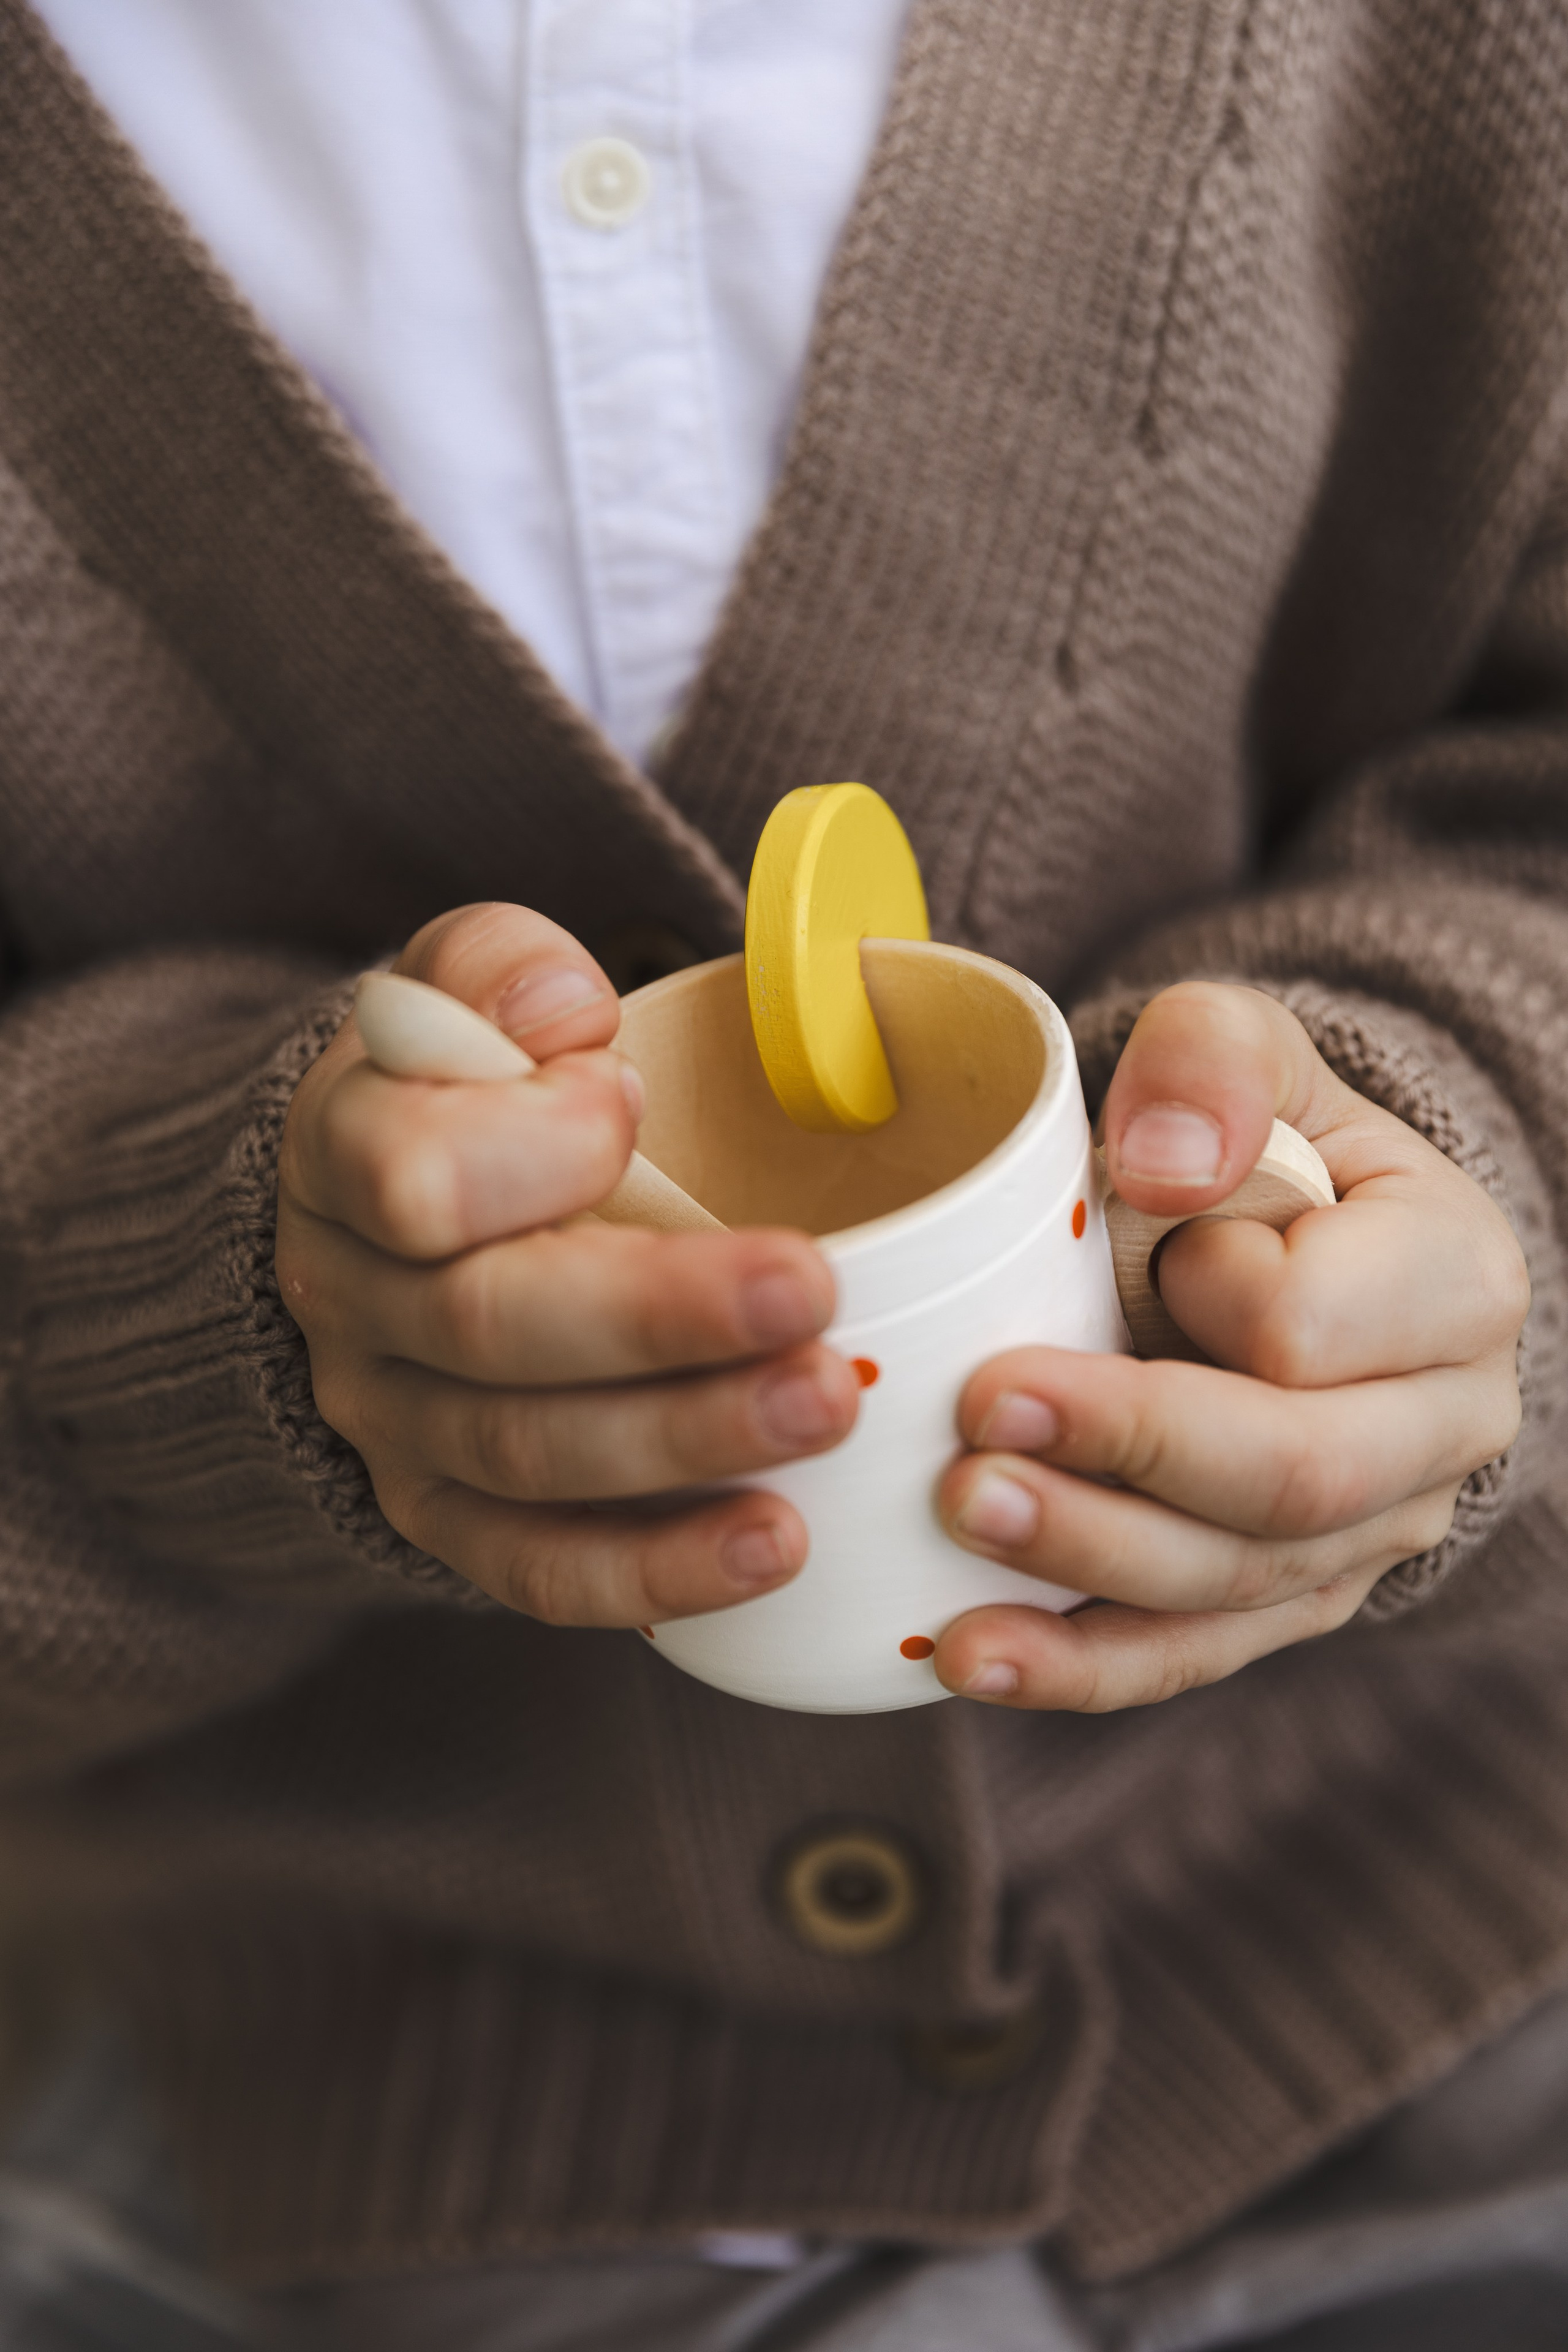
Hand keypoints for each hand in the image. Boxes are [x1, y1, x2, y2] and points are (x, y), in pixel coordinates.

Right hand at [276, 904, 858, 1623]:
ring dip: (686, 1443)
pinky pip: (534, 1569)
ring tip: (827, 1410)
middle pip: (490, 1326)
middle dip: (662, 1317)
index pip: (406, 1177)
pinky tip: (771, 1547)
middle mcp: (352, 1303)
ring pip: (526, 1457)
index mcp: (343, 1156)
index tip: (630, 1098)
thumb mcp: (464, 984)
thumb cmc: (469, 1083)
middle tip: (813, 1294)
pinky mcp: (446, 1519)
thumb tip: (564, 1013)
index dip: (530, 1149)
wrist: (397, 1211)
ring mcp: (393, 1425)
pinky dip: (652, 1572)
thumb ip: (503, 969)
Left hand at [932, 982, 1529, 1710]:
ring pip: (1232, 1585)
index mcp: (1458, 1283)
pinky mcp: (1289, 1600)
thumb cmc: (1259, 1140)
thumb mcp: (1249, 1051)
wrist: (1288, 1239)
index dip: (1206, 1291)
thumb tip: (1168, 1164)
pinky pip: (1190, 1656)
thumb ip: (1216, 1062)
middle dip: (1123, 1459)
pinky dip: (1075, 1664)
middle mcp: (1442, 1429)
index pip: (1311, 1327)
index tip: (1132, 1226)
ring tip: (955, 1518)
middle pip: (1286, 1481)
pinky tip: (966, 1653)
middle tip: (974, 1433)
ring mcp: (1370, 1534)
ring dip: (1082, 1564)